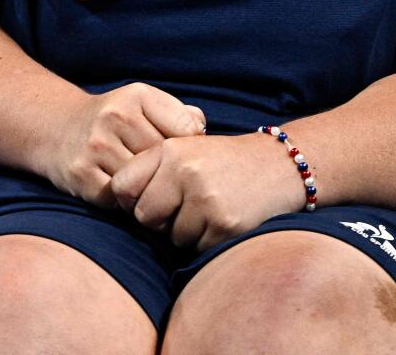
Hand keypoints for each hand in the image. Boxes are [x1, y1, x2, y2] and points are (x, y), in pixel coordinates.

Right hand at [36, 83, 206, 208]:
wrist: (56, 128)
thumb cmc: (113, 121)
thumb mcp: (143, 105)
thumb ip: (179, 114)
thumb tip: (203, 134)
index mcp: (137, 96)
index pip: (186, 130)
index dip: (190, 149)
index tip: (185, 157)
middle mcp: (115, 116)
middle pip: (165, 159)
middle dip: (171, 173)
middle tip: (170, 181)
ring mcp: (96, 146)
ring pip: (145, 182)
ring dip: (151, 191)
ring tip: (151, 189)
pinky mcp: (82, 174)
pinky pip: (120, 200)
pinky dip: (128, 203)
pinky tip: (129, 196)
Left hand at [109, 132, 304, 250]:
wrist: (278, 165)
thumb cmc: (222, 161)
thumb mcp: (185, 148)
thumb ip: (150, 168)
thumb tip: (117, 201)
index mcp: (169, 150)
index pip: (123, 186)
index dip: (131, 199)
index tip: (146, 200)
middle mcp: (184, 172)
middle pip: (144, 217)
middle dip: (159, 220)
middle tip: (183, 208)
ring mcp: (205, 199)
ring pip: (173, 236)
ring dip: (187, 231)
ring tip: (209, 208)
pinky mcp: (224, 224)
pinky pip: (198, 247)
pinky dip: (207, 240)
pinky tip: (223, 219)